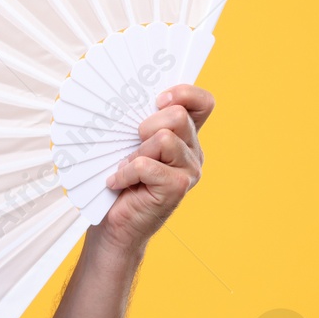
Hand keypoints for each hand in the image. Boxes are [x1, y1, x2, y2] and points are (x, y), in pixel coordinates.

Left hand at [97, 83, 212, 253]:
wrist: (115, 224)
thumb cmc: (120, 180)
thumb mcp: (130, 144)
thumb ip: (140, 122)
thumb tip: (127, 97)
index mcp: (185, 136)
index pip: (203, 103)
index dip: (184, 94)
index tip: (157, 101)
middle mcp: (192, 151)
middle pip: (177, 116)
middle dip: (146, 126)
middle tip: (133, 146)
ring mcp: (189, 170)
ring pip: (163, 138)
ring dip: (136, 153)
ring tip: (127, 168)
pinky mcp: (177, 187)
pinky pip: (145, 165)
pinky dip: (125, 173)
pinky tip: (118, 182)